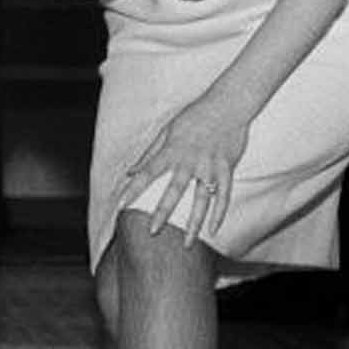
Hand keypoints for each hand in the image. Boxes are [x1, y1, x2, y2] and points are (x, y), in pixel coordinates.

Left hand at [116, 93, 251, 247]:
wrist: (227, 105)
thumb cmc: (194, 116)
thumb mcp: (166, 131)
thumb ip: (148, 154)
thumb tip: (129, 172)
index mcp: (170, 151)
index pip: (147, 173)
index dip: (133, 190)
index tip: (120, 205)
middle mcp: (189, 161)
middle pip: (173, 192)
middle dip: (162, 213)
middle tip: (152, 232)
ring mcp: (209, 167)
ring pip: (201, 200)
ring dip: (194, 224)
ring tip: (187, 244)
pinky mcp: (227, 168)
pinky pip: (224, 196)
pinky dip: (219, 213)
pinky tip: (213, 229)